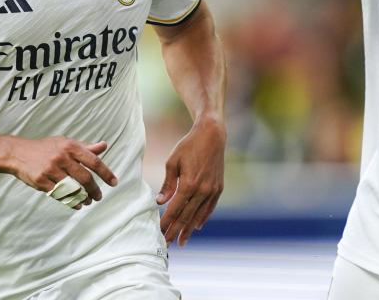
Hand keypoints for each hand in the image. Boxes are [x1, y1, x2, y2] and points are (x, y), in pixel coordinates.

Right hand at [8, 137, 117, 208]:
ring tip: (88, 201)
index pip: (94, 161)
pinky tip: (77, 204)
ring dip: (84, 198)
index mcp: (70, 146)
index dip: (106, 173)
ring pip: (73, 189)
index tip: (114, 183)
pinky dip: (71, 202)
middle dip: (94, 190)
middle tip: (99, 197)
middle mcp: (61, 157)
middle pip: (85, 178)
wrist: (17, 153)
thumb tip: (104, 145)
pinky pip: (60, 195)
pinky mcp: (41, 181)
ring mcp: (50, 169)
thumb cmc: (46, 148)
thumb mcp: (65, 143)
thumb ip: (85, 147)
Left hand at [157, 117, 225, 245]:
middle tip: (168, 243)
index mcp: (188, 184)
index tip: (160, 232)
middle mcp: (202, 190)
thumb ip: (168, 184)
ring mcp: (212, 190)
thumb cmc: (189, 146)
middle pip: (186, 216)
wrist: (212, 136)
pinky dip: (203, 218)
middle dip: (176, 230)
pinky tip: (197, 226)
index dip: (167, 222)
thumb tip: (160, 202)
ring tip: (182, 241)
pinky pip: (210, 208)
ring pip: (199, 215)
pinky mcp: (218, 188)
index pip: (175, 209)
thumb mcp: (173, 162)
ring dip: (189, 229)